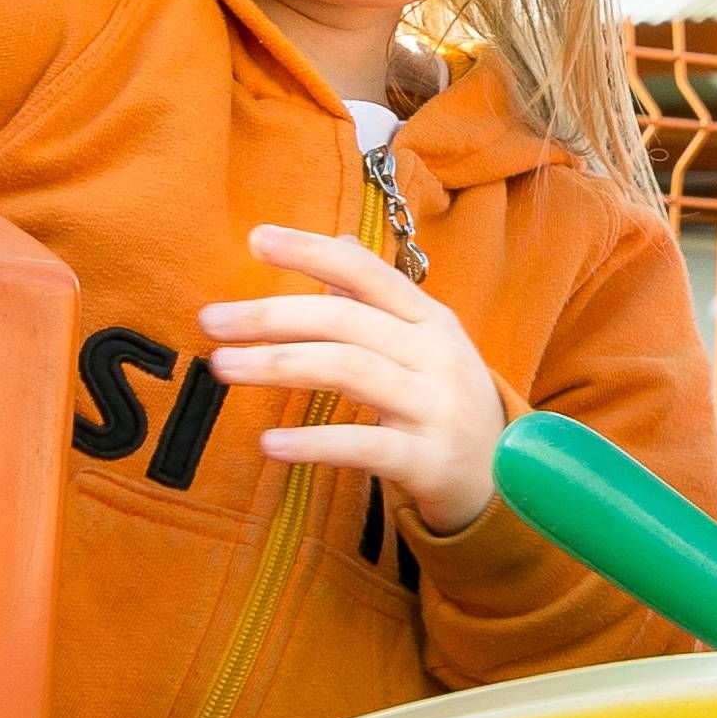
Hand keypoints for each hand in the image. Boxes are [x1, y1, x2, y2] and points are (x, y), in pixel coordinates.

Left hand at [204, 228, 510, 533]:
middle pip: (346, 320)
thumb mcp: (423, 344)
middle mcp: (436, 354)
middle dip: (272, 315)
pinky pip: (364, 446)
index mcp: (430, 319)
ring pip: (350, 371)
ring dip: (279, 364)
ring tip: (221, 367)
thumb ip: (378, 299)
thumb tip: (339, 242)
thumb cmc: (445, 401)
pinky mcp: (427, 460)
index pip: (366, 271)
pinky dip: (314, 442)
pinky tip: (268, 442)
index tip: (255, 238)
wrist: (505, 479)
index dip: (311, 251)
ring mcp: (436, 407)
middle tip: (211, 321)